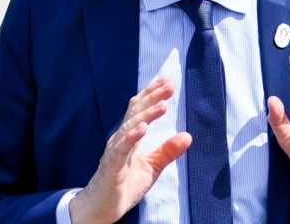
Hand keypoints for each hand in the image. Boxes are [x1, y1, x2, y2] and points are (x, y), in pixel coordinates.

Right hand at [69, 76, 191, 223]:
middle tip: (168, 86)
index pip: (139, 110)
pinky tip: (143, 128)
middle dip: (152, 98)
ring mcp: (114, 152)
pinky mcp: (112, 167)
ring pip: (129, 127)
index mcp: (128, 137)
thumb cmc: (123, 185)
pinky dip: (131, 137)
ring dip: (146, 115)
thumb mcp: (152, 167)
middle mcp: (119, 139)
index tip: (167, 81)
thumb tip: (188, 136)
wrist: (101, 209)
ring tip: (162, 105)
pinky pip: (121, 149)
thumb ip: (168, 151)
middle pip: (135, 113)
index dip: (152, 95)